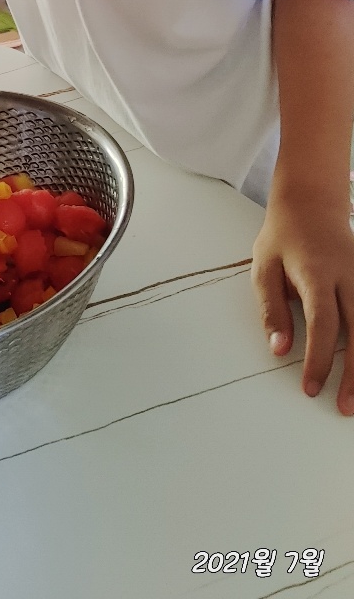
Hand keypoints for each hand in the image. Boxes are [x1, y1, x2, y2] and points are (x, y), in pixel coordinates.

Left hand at [252, 181, 353, 415]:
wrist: (312, 202)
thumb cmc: (284, 237)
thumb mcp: (264, 267)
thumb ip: (271, 309)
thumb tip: (279, 349)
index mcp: (316, 272)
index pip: (322, 323)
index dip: (318, 358)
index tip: (310, 387)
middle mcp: (347, 276)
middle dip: (353, 374)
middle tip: (344, 407)